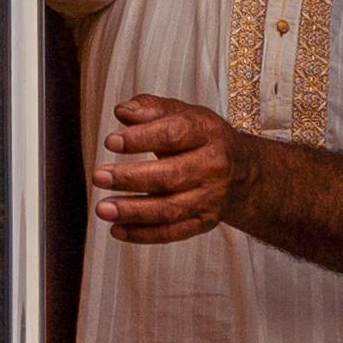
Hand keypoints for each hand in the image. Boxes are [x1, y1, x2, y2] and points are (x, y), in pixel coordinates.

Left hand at [95, 97, 256, 244]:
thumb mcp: (183, 113)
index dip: (141, 139)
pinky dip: (144, 234)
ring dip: (133, 211)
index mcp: (206, 133)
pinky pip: (174, 232)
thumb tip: (122, 112)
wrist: (243, 171)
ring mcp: (210, 198)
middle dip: (131, 178)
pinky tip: (118, 230)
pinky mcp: (205, 221)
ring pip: (170, 209)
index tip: (111, 142)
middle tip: (99, 177)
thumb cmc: (202, 138)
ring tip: (103, 209)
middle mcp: (212, 166)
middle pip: (170, 176)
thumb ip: (151, 109)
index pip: (174, 135)